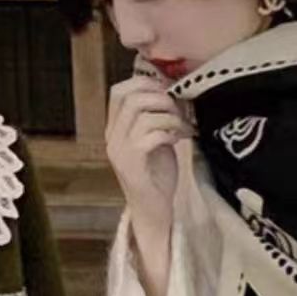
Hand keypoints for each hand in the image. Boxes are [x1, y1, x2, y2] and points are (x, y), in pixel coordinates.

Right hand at [106, 77, 191, 235]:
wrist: (154, 212)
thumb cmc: (157, 177)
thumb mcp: (156, 141)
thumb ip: (156, 120)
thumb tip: (173, 95)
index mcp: (115, 129)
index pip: (118, 91)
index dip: (144, 83)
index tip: (169, 89)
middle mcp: (112, 138)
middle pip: (130, 98)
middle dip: (160, 97)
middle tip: (179, 107)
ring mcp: (120, 151)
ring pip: (142, 115)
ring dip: (169, 116)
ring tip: (183, 126)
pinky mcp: (133, 164)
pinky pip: (150, 135)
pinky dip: (169, 132)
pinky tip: (180, 139)